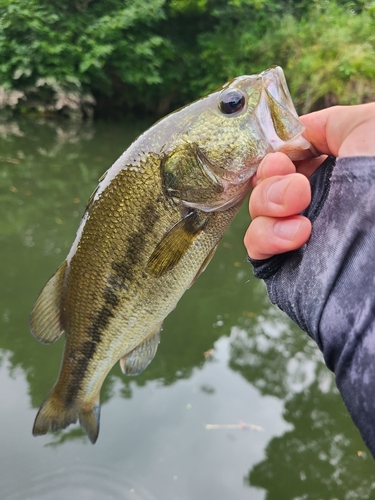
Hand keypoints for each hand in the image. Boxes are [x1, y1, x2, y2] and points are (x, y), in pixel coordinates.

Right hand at [244, 103, 374, 259]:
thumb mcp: (367, 125)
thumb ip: (330, 122)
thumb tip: (299, 135)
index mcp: (331, 169)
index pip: (285, 156)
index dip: (278, 152)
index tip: (285, 155)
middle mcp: (312, 200)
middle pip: (265, 180)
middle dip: (271, 176)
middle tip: (296, 184)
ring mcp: (296, 230)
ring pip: (257, 209)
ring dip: (269, 201)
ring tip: (299, 206)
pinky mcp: (284, 262)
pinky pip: (255, 244)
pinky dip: (267, 236)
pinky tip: (298, 235)